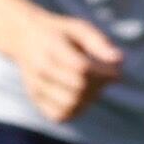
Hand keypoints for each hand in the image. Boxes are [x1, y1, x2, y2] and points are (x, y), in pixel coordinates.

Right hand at [1, 11, 126, 121]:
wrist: (24, 38)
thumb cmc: (60, 33)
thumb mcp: (79, 28)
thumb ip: (99, 42)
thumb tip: (119, 60)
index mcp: (51, 47)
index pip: (81, 68)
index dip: (103, 73)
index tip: (115, 73)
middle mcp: (40, 68)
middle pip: (77, 87)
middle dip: (99, 86)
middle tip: (105, 78)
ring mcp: (35, 86)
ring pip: (70, 104)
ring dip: (89, 99)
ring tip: (92, 87)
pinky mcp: (35, 99)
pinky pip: (59, 115)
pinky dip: (76, 111)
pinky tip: (81, 98)